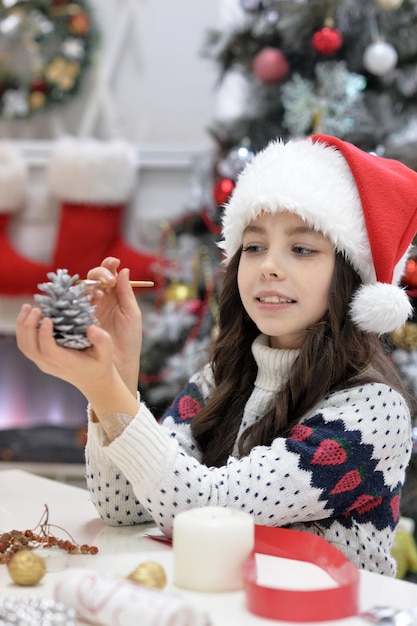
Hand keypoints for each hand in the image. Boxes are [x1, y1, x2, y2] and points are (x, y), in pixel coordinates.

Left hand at [16, 304, 138, 417]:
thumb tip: (91, 328)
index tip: (47, 318)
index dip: (44, 335)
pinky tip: (27, 314)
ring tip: (28, 307)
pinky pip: (25, 344)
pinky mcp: (39, 357)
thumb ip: (102, 340)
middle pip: (30, 348)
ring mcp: (42, 362)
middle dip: (29, 326)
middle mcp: (50, 364)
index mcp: (66, 363)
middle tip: (36, 308)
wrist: (93, 379)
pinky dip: (22, 329)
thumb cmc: (100, 363)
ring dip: (22, 326)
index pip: (48, 352)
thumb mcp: (107, 351)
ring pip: (24, 345)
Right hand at [85, 257, 142, 393]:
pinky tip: (88, 301)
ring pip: (84, 288)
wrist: (120, 363)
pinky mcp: (78, 318)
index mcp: (116, 295)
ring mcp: (88, 307)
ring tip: (99, 293)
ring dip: (90, 286)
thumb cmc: (129, 339)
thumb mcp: (131, 314)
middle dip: (100, 274)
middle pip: (94, 277)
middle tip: (107, 281)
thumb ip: (126, 292)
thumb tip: (123, 269)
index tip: (114, 263)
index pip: (110, 274)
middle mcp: (101, 299)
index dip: (109, 266)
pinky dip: (79, 298)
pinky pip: (75, 303)